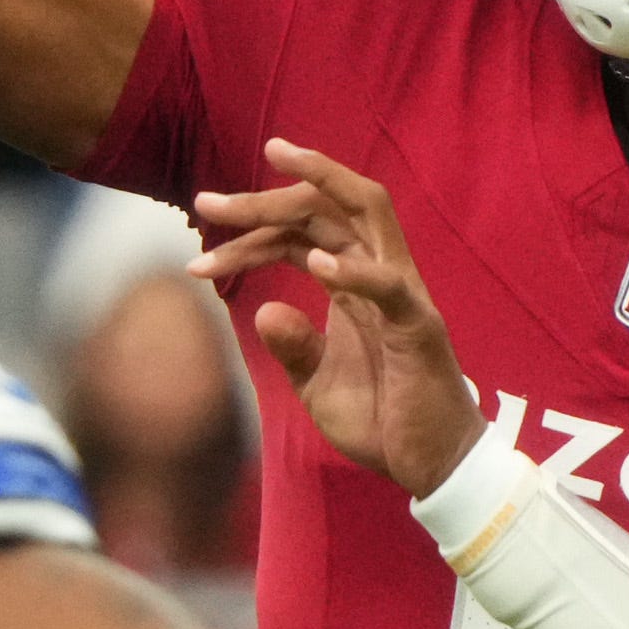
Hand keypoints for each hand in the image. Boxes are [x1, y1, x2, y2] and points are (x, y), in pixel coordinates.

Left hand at [192, 139, 483, 498]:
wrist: (429, 466)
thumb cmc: (381, 420)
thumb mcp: (317, 384)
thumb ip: (292, 347)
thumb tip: (262, 313)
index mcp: (352, 282)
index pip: (299, 233)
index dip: (249, 230)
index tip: (199, 242)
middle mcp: (377, 273)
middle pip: (325, 208)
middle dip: (265, 198)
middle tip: (208, 201)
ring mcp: (401, 294)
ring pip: (369, 213)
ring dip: (321, 183)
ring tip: (276, 162)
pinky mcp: (418, 327)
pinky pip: (389, 285)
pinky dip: (354, 271)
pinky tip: (314, 264)